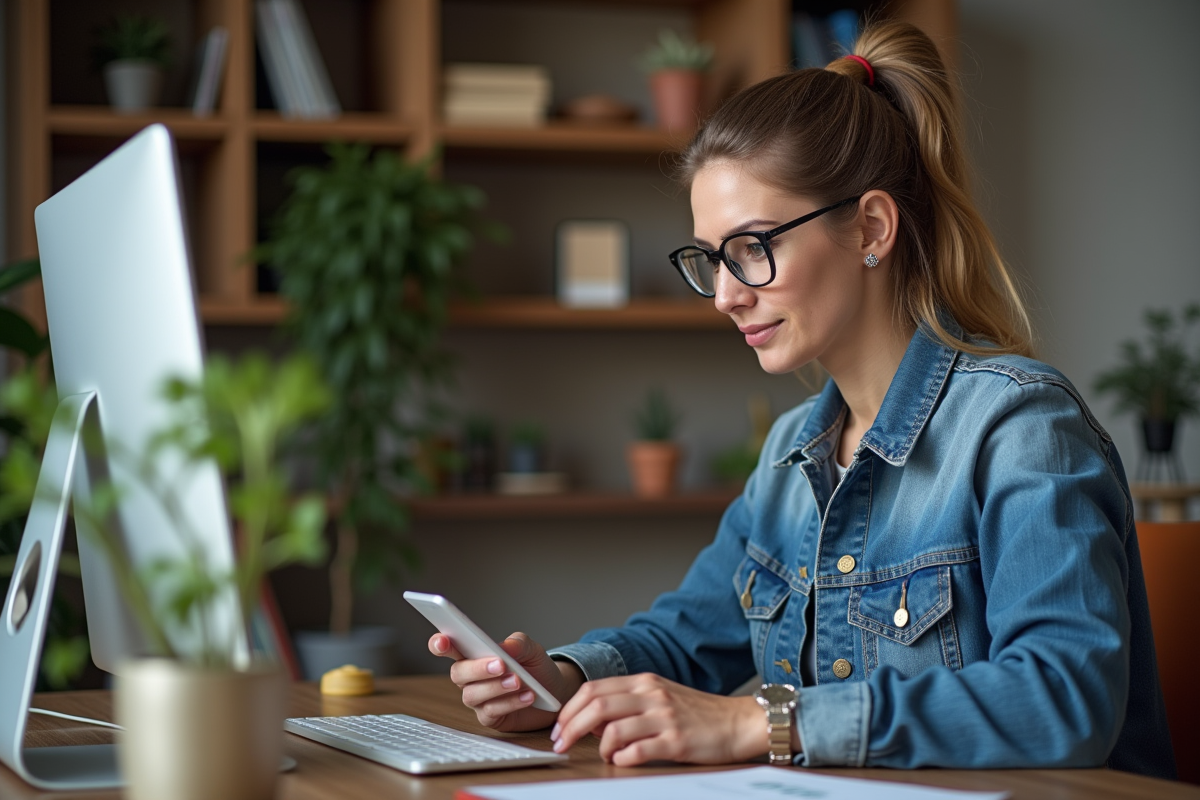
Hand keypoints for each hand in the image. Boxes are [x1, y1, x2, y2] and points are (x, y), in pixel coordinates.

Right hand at [428, 631, 583, 731]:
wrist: (555, 691)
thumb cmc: (536, 667)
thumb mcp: (531, 649)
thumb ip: (517, 644)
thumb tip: (502, 647)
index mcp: (474, 654)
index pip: (450, 648)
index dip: (439, 645)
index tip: (442, 641)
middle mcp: (471, 677)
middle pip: (458, 673)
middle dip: (477, 669)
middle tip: (501, 664)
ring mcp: (478, 699)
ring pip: (472, 694)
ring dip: (495, 687)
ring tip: (518, 681)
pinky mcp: (490, 718)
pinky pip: (491, 711)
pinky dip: (510, 702)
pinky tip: (527, 696)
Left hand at [550, 672, 765, 765]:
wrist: (738, 722)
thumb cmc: (698, 714)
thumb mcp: (660, 698)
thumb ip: (628, 704)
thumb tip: (591, 722)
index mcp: (643, 682)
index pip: (592, 689)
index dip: (568, 709)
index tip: (558, 727)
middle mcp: (651, 695)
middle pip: (595, 706)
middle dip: (569, 727)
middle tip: (561, 744)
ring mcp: (664, 717)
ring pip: (612, 729)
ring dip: (598, 747)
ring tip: (602, 756)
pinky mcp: (676, 741)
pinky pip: (636, 751)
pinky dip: (621, 759)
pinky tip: (623, 761)